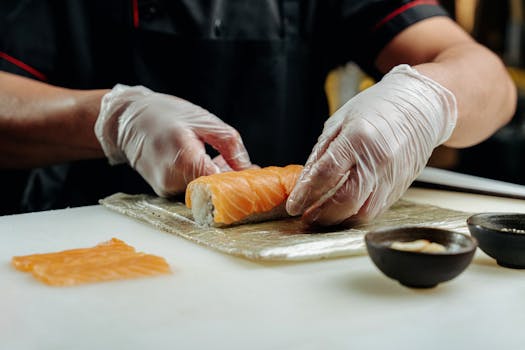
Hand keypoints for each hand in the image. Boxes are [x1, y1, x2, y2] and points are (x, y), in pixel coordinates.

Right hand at [95, 84, 251, 195]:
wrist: (126, 120)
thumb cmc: (164, 114)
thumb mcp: (204, 120)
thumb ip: (230, 145)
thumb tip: (248, 168)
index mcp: (183, 156)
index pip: (219, 181)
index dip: (238, 180)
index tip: (254, 175)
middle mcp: (171, 177)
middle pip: (212, 189)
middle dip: (231, 181)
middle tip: (246, 169)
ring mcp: (165, 187)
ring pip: (203, 191)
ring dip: (218, 180)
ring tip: (223, 160)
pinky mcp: (163, 191)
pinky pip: (191, 190)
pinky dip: (203, 180)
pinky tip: (207, 164)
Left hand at [286, 65, 456, 225]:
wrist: (420, 107)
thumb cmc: (377, 108)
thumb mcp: (339, 121)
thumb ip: (321, 153)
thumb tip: (304, 182)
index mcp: (359, 138)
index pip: (326, 174)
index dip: (306, 194)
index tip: (293, 206)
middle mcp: (378, 160)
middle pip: (345, 201)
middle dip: (322, 214)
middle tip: (307, 215)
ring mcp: (392, 175)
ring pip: (363, 212)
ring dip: (339, 219)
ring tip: (323, 215)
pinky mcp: (401, 186)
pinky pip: (376, 209)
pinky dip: (357, 213)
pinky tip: (344, 209)